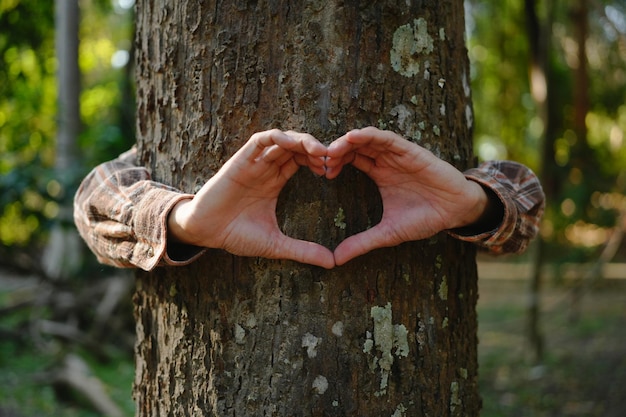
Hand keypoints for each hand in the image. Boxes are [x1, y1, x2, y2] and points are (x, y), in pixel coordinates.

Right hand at [167, 129, 334, 268]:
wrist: (204, 233)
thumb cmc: (235, 235)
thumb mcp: (275, 245)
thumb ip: (303, 251)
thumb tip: (332, 263)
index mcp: (274, 182)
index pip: (301, 161)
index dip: (318, 161)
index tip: (332, 171)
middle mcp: (265, 168)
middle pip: (295, 147)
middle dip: (315, 148)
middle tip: (332, 158)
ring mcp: (253, 163)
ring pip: (281, 140)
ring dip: (301, 140)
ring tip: (319, 150)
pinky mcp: (240, 161)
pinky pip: (259, 141)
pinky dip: (276, 137)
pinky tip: (291, 143)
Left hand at [325, 127, 489, 264]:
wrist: (455, 212)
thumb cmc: (424, 218)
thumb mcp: (387, 233)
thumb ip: (362, 243)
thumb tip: (335, 260)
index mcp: (378, 173)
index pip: (350, 161)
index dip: (334, 163)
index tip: (321, 173)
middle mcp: (385, 160)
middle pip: (355, 147)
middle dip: (336, 151)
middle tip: (320, 161)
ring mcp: (397, 153)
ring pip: (367, 139)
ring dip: (348, 142)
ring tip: (332, 150)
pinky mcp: (410, 150)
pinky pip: (387, 138)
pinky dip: (370, 135)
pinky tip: (353, 137)